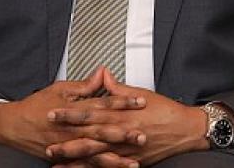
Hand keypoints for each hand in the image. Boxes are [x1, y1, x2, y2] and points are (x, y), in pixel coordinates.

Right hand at [0, 67, 146, 159]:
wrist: (12, 125)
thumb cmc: (36, 105)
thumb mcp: (60, 89)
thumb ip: (84, 85)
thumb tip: (102, 73)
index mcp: (74, 108)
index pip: (103, 103)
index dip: (122, 102)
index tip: (141, 101)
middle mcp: (72, 128)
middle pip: (102, 130)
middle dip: (123, 134)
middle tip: (143, 135)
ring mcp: (68, 145)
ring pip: (95, 152)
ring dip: (115, 158)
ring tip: (134, 162)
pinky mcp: (64, 157)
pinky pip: (84, 165)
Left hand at [46, 68, 208, 166]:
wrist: (186, 130)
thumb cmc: (165, 110)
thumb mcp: (141, 94)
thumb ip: (118, 88)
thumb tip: (103, 75)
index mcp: (121, 113)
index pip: (90, 112)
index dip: (70, 113)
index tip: (52, 112)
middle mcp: (121, 132)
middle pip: (88, 137)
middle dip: (66, 140)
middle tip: (46, 143)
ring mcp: (126, 149)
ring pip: (96, 156)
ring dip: (75, 159)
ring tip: (56, 161)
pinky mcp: (132, 161)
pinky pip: (109, 167)